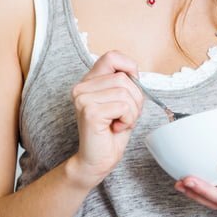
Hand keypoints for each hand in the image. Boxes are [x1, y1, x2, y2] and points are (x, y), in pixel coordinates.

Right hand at [68, 51, 143, 188]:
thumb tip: (135, 72)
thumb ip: (125, 84)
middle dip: (135, 99)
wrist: (97, 160)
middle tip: (125, 115)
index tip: (132, 86)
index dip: (129, 67)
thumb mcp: (122, 102)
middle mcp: (81, 87)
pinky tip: (116, 128)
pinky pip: (123, 106)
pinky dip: (128, 119)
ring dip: (132, 112)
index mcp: (88, 81)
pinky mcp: (89, 111)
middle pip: (124, 78)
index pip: (111, 56)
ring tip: (120, 122)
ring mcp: (83, 99)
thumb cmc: (111, 132)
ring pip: (125, 92)